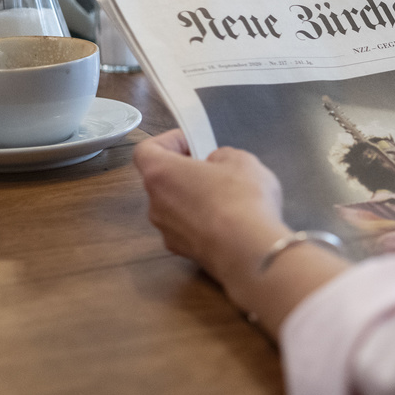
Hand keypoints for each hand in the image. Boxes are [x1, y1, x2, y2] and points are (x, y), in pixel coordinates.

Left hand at [134, 130, 348, 335]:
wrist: (248, 250)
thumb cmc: (240, 198)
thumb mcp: (241, 160)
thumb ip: (221, 157)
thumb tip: (215, 166)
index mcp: (161, 173)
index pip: (146, 150)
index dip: (168, 141)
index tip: (193, 142)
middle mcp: (155, 203)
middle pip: (163, 181)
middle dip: (187, 173)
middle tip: (217, 171)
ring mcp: (167, 232)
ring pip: (176, 208)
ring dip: (196, 200)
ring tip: (229, 200)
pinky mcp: (183, 253)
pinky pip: (189, 230)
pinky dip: (204, 224)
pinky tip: (231, 224)